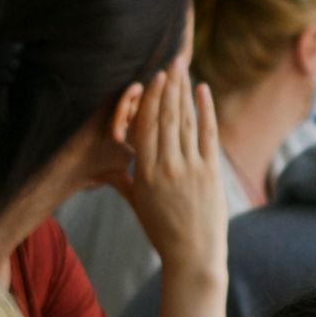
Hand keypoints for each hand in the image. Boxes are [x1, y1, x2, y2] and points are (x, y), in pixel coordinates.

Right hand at [115, 61, 227, 282]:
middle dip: (168, 86)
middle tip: (172, 60)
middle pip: (165, 117)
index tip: (153, 77)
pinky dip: (206, 110)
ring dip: (184, 92)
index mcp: (143, 174)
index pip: (145, 127)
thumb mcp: (137, 205)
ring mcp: (190, 169)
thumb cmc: (162, 231)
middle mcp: (166, 167)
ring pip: (184, 121)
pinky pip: (208, 134)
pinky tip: (203, 90)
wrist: (192, 256)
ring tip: (184, 68)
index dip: (149, 98)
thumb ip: (123, 182)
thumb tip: (105, 172)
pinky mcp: (210, 173)